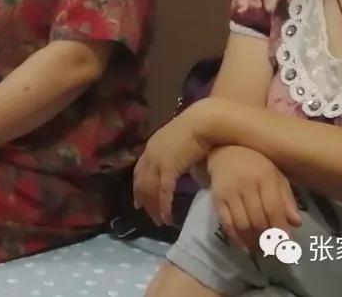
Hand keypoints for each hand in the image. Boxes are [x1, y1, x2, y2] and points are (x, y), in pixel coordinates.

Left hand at [133, 102, 212, 225]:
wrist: (203, 121)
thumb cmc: (198, 129)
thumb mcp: (181, 144)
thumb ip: (177, 156)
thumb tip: (181, 166)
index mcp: (153, 146)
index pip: (140, 170)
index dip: (138, 186)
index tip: (138, 201)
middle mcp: (151, 153)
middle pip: (141, 182)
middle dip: (143, 200)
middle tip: (146, 214)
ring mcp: (158, 160)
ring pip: (150, 189)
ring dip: (153, 207)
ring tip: (158, 221)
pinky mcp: (169, 167)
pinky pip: (163, 191)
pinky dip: (163, 206)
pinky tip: (166, 217)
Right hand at [207, 146, 300, 252]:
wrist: (224, 151)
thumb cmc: (255, 164)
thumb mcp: (275, 175)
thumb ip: (286, 198)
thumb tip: (297, 223)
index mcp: (265, 177)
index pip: (273, 208)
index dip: (280, 228)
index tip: (287, 244)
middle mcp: (246, 185)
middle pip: (258, 219)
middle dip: (267, 239)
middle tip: (274, 251)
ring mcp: (230, 192)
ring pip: (242, 223)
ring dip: (253, 241)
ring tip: (261, 250)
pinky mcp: (217, 198)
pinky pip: (226, 222)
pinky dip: (236, 237)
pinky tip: (244, 247)